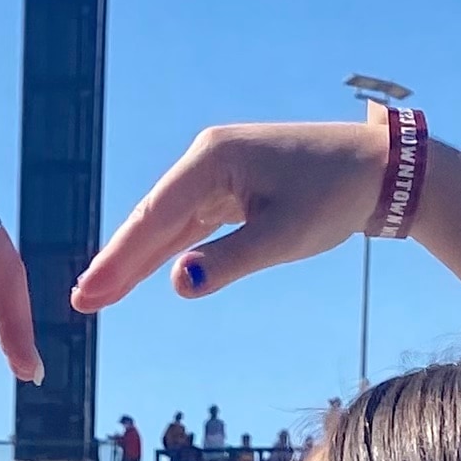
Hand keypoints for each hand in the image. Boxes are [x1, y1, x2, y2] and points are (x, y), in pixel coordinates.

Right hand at [73, 117, 391, 313]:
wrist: (378, 170)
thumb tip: (177, 283)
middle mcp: (208, 158)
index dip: (120, 259)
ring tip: (101, 294)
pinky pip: (190, 223)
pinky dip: (166, 249)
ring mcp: (218, 172)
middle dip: (118, 261)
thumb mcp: (284, 237)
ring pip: (168, 223)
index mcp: (213, 158)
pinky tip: (142, 273)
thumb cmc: (334, 198)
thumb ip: (229, 261)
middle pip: (153, 218)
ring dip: (136, 259)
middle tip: (82, 303)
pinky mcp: (232, 187)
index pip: (155, 216)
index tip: (90, 294)